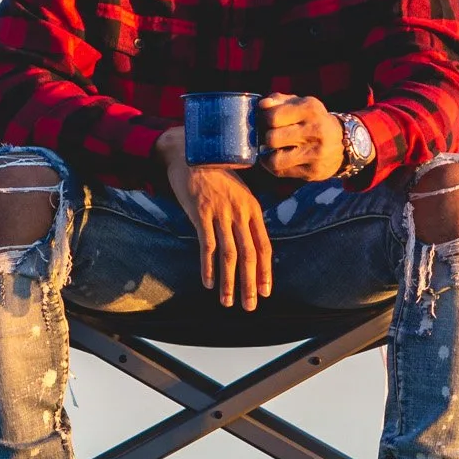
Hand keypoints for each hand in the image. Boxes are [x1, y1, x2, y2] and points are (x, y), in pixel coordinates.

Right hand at [157, 127, 273, 309]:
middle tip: (250, 306)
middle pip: (249, 255)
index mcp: (253, 208)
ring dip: (229, 282)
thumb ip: (244, 214)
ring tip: (228, 302)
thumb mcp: (238, 191)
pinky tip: (208, 283)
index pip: (264, 246)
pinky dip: (207, 266)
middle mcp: (240, 212)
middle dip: (250, 284)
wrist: (191, 152)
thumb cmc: (215, 172)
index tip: (266, 292)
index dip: (266, 271)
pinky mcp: (200, 213)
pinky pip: (206, 245)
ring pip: (229, 255)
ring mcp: (220, 213)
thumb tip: (250, 240)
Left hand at [258, 94, 343, 182]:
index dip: (263, 119)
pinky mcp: (313, 171)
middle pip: (272, 138)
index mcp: (310, 110)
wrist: (343, 142)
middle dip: (265, 137)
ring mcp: (316, 153)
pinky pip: (281, 172)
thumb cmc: (313, 120)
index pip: (273, 117)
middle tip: (268, 136)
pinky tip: (278, 158)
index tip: (266, 121)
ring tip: (271, 149)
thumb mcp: (301, 104)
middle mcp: (316, 131)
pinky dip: (273, 165)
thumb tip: (262, 105)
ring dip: (268, 155)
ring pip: (275, 160)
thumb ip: (279, 101)